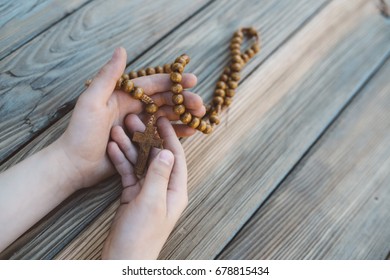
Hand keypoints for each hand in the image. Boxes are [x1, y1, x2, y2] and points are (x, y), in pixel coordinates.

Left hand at [55, 47, 204, 189]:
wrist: (74, 164)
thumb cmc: (80, 132)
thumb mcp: (91, 101)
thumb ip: (108, 76)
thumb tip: (122, 50)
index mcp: (123, 97)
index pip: (153, 85)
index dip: (173, 82)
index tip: (192, 80)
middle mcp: (132, 109)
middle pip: (164, 101)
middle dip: (184, 101)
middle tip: (201, 104)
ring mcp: (137, 127)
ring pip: (166, 118)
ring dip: (184, 116)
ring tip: (201, 117)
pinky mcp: (140, 143)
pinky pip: (162, 136)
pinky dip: (176, 133)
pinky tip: (191, 132)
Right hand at [101, 116, 187, 258]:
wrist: (123, 259)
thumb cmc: (141, 235)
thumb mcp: (151, 202)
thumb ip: (159, 175)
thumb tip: (168, 151)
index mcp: (175, 190)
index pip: (176, 157)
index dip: (169, 136)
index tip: (161, 118)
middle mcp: (164, 188)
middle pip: (155, 157)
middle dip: (144, 138)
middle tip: (133, 119)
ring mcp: (148, 191)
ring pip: (139, 163)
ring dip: (129, 147)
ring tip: (117, 130)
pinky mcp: (133, 195)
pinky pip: (128, 173)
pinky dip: (120, 161)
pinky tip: (112, 148)